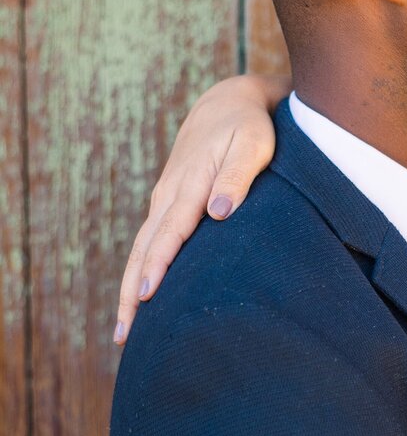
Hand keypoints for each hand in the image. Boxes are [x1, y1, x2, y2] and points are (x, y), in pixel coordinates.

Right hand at [114, 72, 286, 343]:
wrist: (229, 102)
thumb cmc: (250, 126)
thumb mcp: (253, 145)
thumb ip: (237, 177)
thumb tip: (219, 212)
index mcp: (189, 184)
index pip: (170, 233)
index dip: (158, 266)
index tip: (147, 297)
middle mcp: (169, 195)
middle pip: (144, 250)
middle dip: (133, 293)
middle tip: (124, 334)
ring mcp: (164, 201)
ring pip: (141, 251)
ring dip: (131, 290)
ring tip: (124, 332)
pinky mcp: (167, 205)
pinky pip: (148, 245)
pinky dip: (140, 273)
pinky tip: (139, 302)